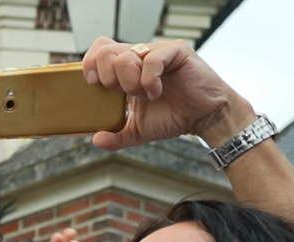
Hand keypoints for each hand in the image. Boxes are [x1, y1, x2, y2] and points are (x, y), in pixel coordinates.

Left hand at [82, 37, 249, 150]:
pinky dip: (149, 81)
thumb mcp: (138, 131)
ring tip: (146, 96)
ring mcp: (157, 51)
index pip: (99, 51)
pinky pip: (151, 59)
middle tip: (126, 95)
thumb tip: (96, 139)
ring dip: (129, 83)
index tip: (94, 85)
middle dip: (108, 79)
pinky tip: (156, 92)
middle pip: (106, 52)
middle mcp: (140, 55)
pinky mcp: (176, 51)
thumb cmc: (173, 117)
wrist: (204, 118)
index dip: (90, 64)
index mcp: (127, 69)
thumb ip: (116, 136)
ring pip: (125, 57)